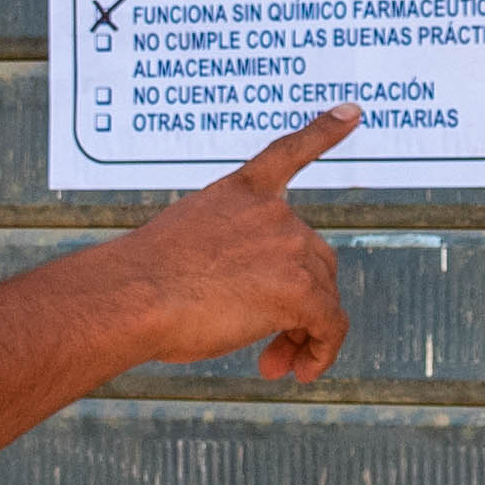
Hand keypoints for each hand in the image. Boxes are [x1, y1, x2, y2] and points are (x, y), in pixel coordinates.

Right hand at [106, 104, 357, 380]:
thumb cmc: (139, 284)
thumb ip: (223, 258)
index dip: (324, 131)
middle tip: (267, 349)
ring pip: (321, 298)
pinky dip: (324, 350)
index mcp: (240, 192)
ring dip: (302, 334)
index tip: (353, 111)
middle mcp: (273, 213)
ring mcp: (289, 248)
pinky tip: (310, 373)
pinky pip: (331, 324)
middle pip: (313, 259)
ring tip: (272, 369)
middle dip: (298, 304)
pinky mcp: (299, 290)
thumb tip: (246, 301)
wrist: (131, 296)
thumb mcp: (181, 250)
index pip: (289, 152)